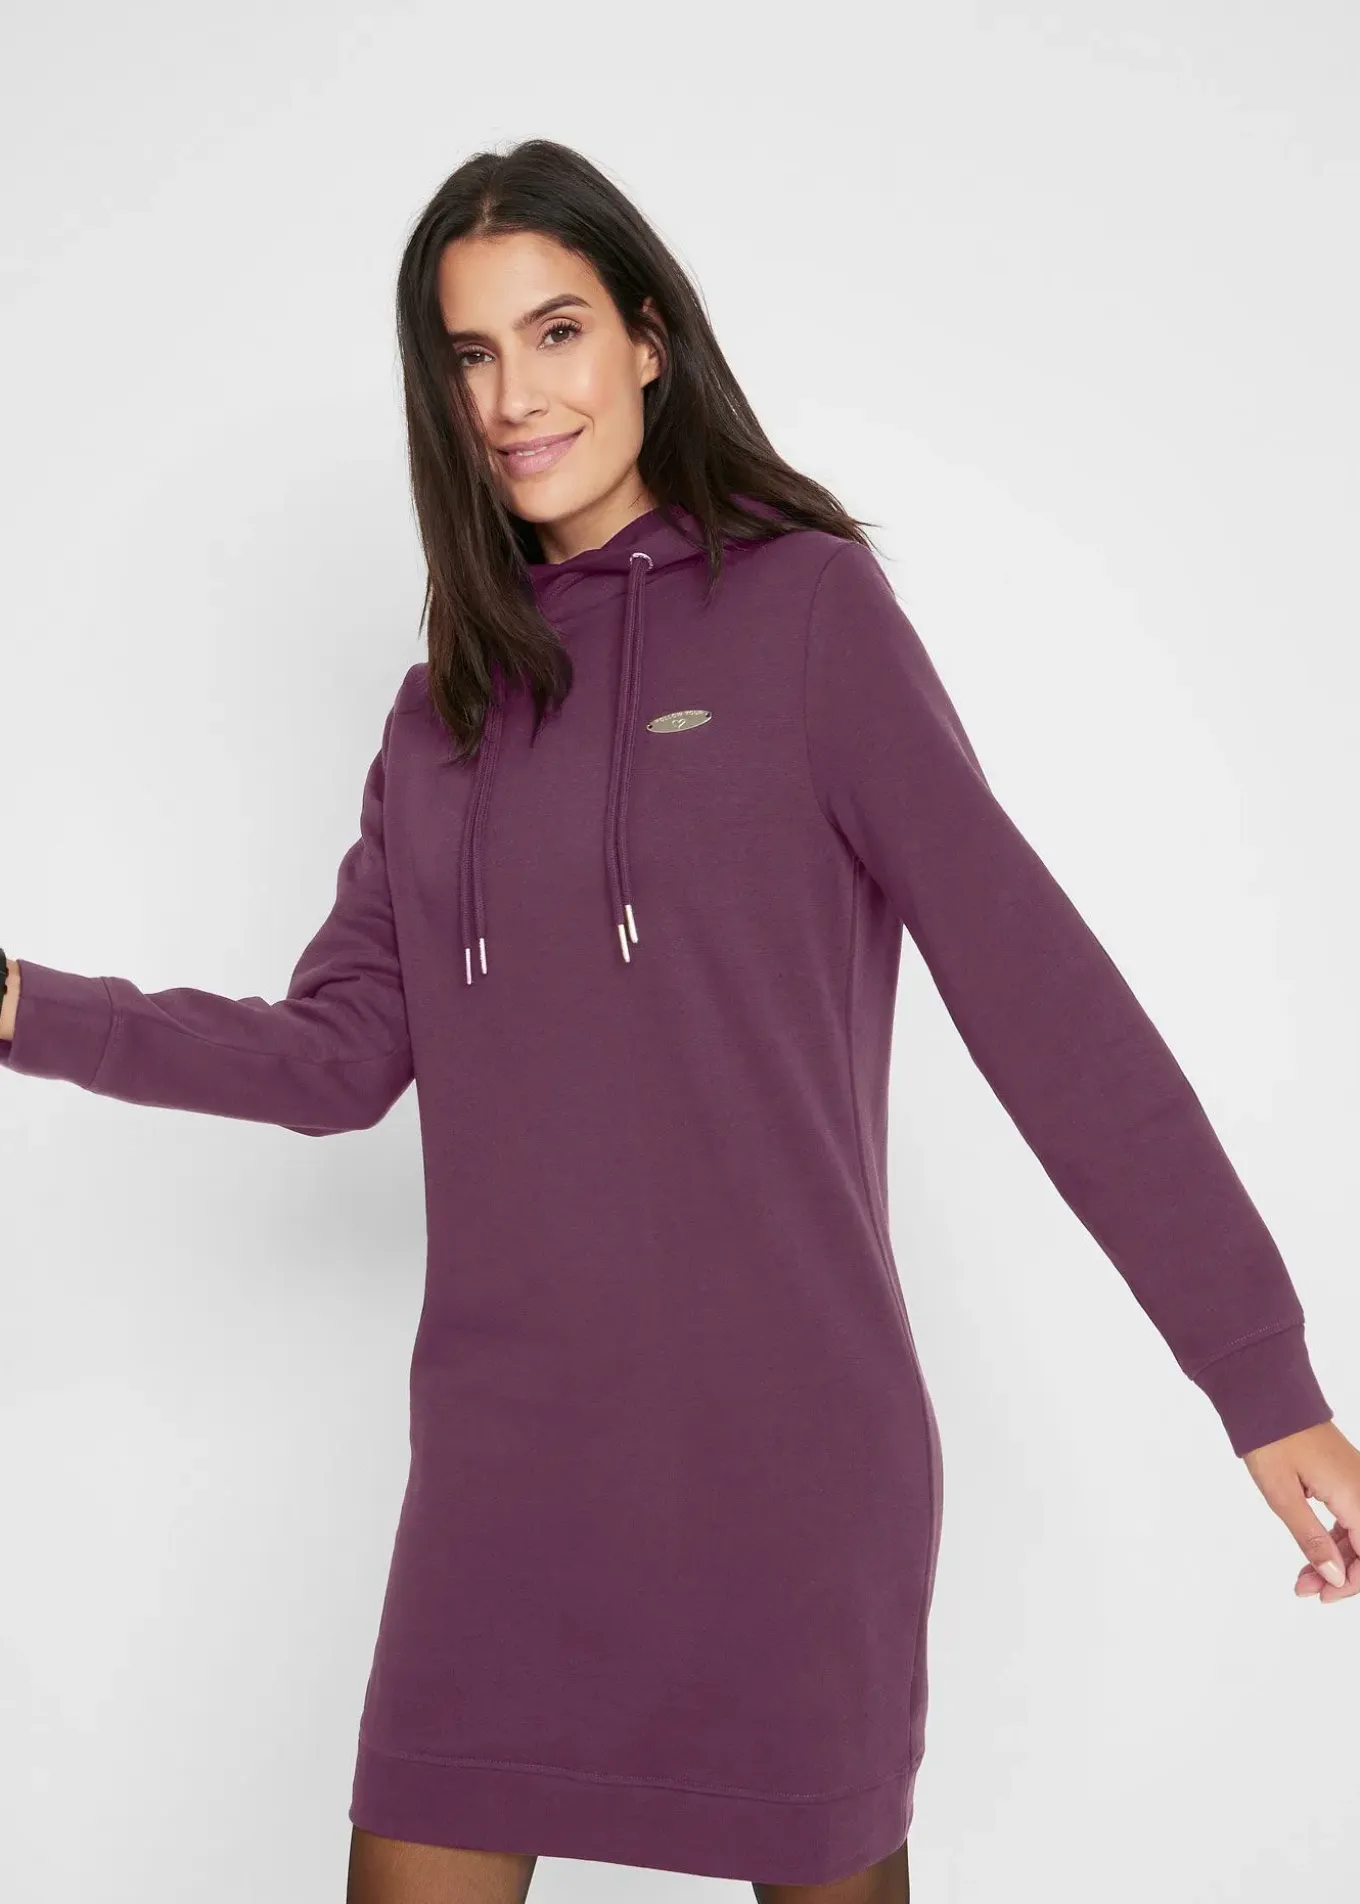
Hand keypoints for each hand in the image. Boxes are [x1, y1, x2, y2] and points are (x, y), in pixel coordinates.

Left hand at [1242, 1419, 1359, 1602]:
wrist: (1266, 1393)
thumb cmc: (1271, 1438)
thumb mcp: (1283, 1496)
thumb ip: (1311, 1538)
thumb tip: (1334, 1576)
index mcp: (1357, 1495)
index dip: (1351, 1584)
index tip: (1323, 1595)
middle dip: (1341, 1575)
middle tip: (1305, 1588)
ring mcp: (1357, 1481)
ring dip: (1336, 1559)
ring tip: (1302, 1577)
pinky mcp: (1346, 1477)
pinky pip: (1352, 1517)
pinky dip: (1334, 1539)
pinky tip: (1313, 1552)